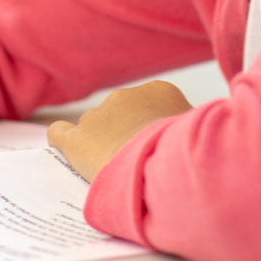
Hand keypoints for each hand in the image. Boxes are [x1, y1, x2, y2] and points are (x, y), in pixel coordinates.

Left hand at [47, 79, 193, 180]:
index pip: (151, 107)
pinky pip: (60, 133)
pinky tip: (71, 153)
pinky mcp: (76, 140)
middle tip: (138, 165)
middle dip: (126, 137)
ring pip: (94, 127)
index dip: (153, 130)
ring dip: (101, 144)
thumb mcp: (201, 133)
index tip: (159, 150)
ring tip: (113, 169)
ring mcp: (98, 116)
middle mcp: (125, 97)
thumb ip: (186, 129)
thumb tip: (185, 138)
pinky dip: (63, 141)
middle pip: (121, 116)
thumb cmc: (187, 152)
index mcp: (158, 91)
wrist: (164, 166)